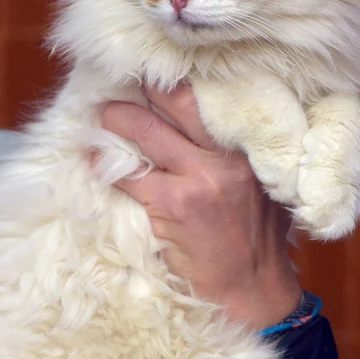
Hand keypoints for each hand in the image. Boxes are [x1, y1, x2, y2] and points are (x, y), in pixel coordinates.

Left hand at [101, 85, 301, 330]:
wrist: (251, 286)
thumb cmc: (259, 234)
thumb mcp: (264, 183)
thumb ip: (243, 152)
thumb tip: (213, 127)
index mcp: (248, 148)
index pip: (209, 100)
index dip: (178, 82)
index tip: (158, 72)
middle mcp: (224, 157)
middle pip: (177, 103)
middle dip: (146, 88)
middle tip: (123, 82)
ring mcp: (197, 179)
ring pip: (147, 132)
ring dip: (118, 119)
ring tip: (103, 115)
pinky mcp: (172, 206)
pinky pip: (129, 176)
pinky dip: (107, 166)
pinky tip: (96, 161)